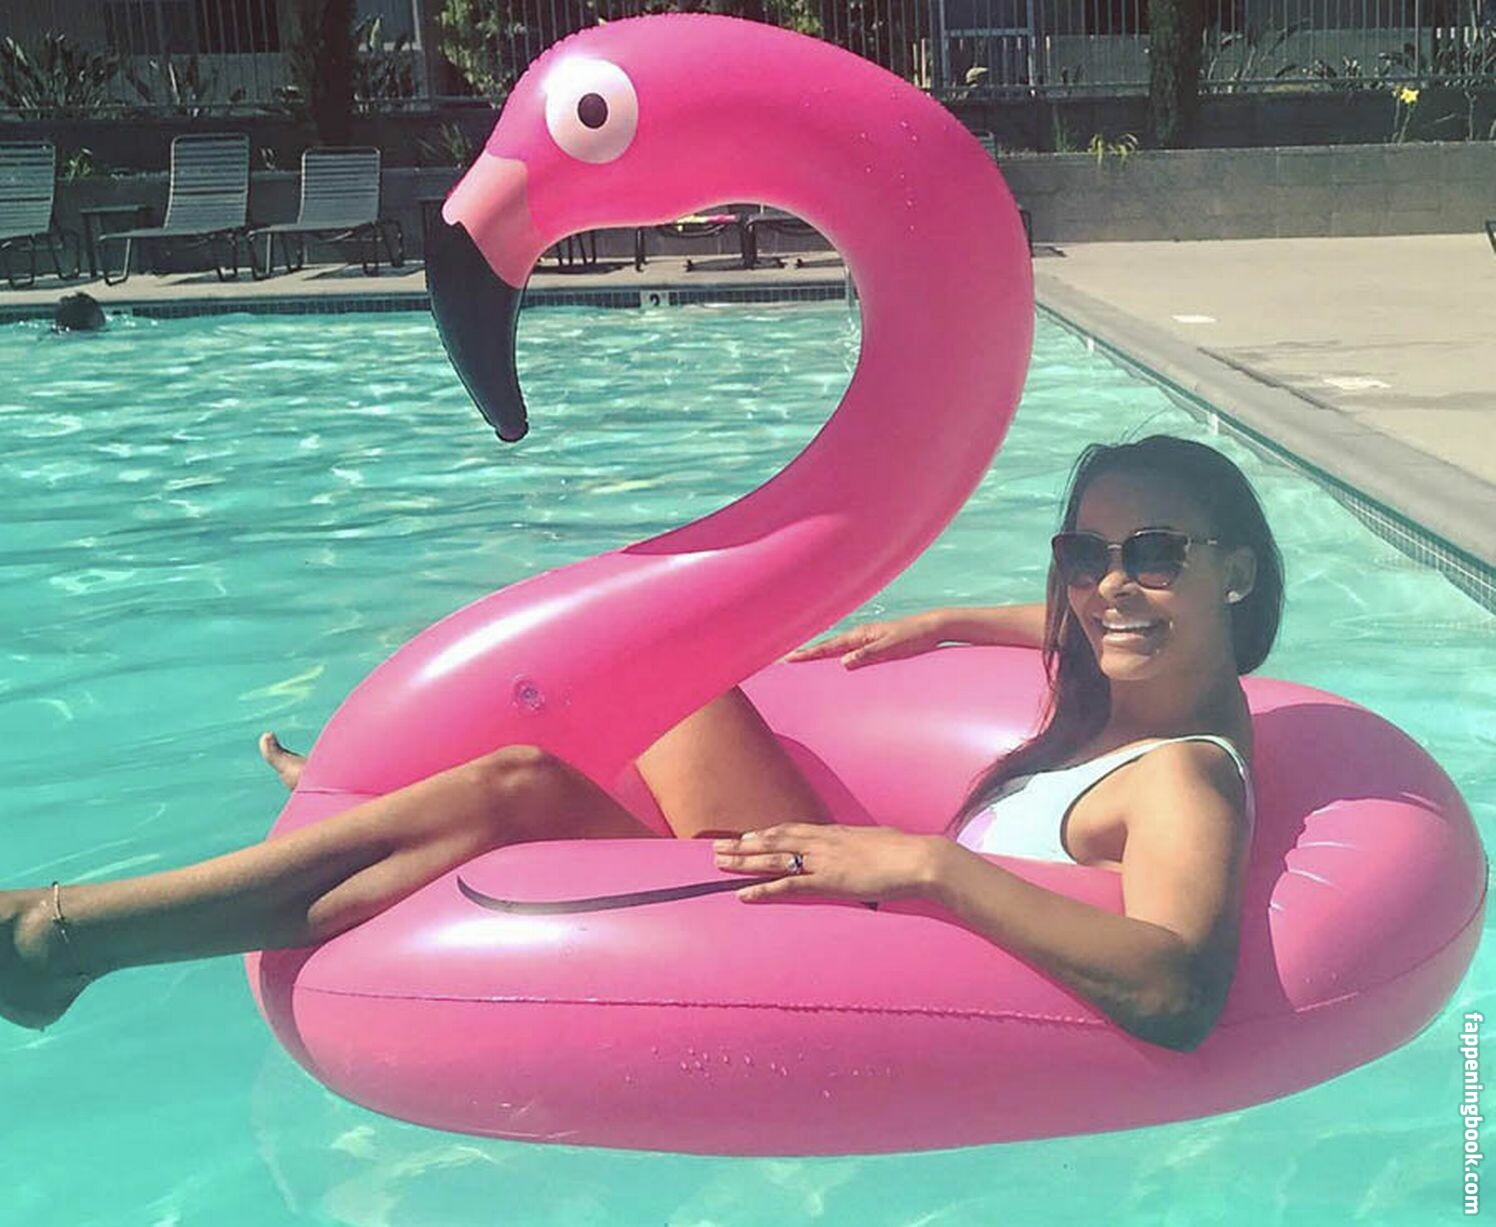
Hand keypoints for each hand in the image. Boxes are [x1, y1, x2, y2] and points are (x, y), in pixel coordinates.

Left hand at [713, 822, 940, 903]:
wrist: (918, 859)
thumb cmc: (906, 852)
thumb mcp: (879, 841)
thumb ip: (865, 844)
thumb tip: (868, 845)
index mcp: (834, 833)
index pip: (792, 830)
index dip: (767, 833)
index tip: (747, 835)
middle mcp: (822, 842)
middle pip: (774, 840)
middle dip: (745, 844)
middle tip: (718, 847)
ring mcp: (822, 860)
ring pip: (773, 858)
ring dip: (744, 861)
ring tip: (720, 863)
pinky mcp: (827, 881)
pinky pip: (787, 885)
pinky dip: (762, 889)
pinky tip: (743, 894)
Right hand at [781, 612, 944, 669]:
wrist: (932, 627)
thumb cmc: (914, 637)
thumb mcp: (891, 648)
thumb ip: (867, 655)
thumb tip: (842, 663)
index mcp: (860, 635)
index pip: (828, 647)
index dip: (807, 653)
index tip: (788, 658)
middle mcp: (860, 634)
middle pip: (827, 645)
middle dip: (806, 652)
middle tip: (785, 659)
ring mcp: (866, 637)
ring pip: (836, 646)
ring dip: (819, 653)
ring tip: (802, 659)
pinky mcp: (874, 642)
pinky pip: (848, 648)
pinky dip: (835, 653)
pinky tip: (833, 659)